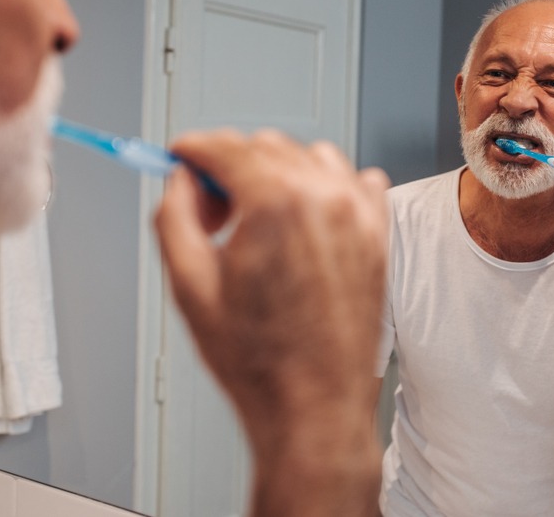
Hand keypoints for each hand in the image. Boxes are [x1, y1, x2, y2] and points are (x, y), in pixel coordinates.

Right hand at [154, 128, 389, 460]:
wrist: (315, 405)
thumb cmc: (261, 361)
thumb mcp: (189, 285)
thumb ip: (175, 215)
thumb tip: (181, 182)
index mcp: (276, 204)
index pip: (225, 147)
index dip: (192, 150)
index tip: (181, 157)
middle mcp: (324, 199)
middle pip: (265, 146)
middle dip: (230, 168)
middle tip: (212, 212)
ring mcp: (358, 215)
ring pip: (310, 157)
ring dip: (277, 174)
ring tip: (259, 221)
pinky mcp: (378, 235)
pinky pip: (354, 181)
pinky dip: (326, 187)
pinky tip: (304, 222)